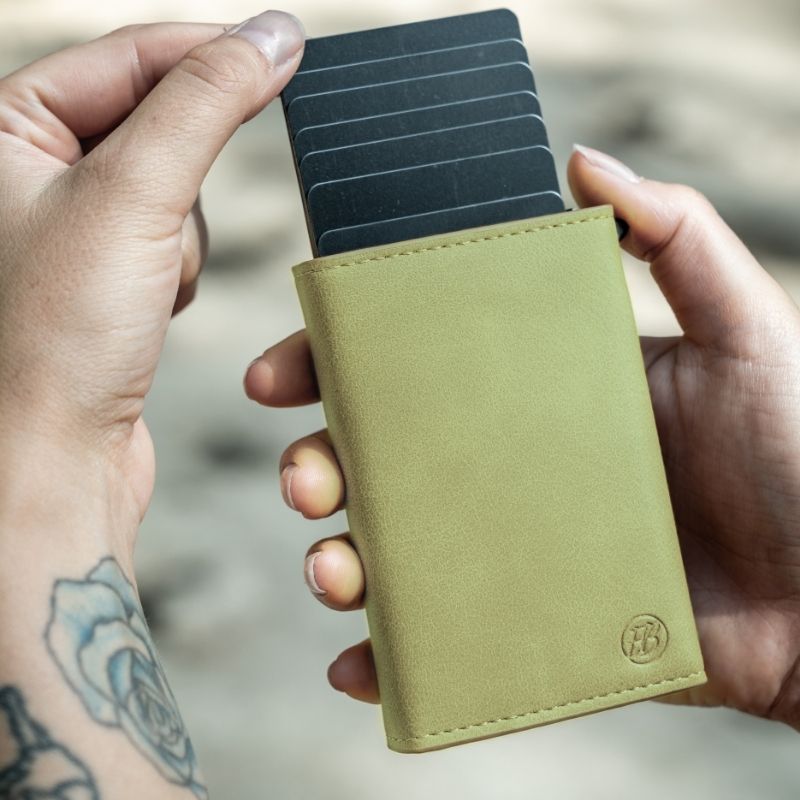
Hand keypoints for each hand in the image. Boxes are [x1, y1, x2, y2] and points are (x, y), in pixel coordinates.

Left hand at [0, 11, 304, 555]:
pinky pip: (170, 240)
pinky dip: (178, 271)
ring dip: (180, 238)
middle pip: (154, 123)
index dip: (209, 54)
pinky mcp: (100, 274)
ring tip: (145, 288)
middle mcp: (22, 170)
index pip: (126, 54)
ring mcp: (64, 224)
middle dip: (181, 183)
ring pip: (172, 189)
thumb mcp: (134, 194)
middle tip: (165, 228)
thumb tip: (273, 38)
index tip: (286, 53)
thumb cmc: (55, 338)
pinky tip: (149, 311)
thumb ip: (206, 102)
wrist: (53, 458)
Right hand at [245, 145, 799, 726]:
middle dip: (320, 466)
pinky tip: (359, 663)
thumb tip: (583, 162)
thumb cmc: (798, 454)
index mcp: (535, 395)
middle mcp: (510, 469)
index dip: (339, 368)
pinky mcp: (532, 628)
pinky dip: (390, 659)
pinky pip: (442, 646)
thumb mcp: (742, 328)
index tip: (286, 374)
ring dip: (341, 563)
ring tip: (334, 573)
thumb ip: (676, 236)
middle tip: (307, 477)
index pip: (416, 370)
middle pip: (385, 464)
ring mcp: (514, 552)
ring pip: (396, 556)